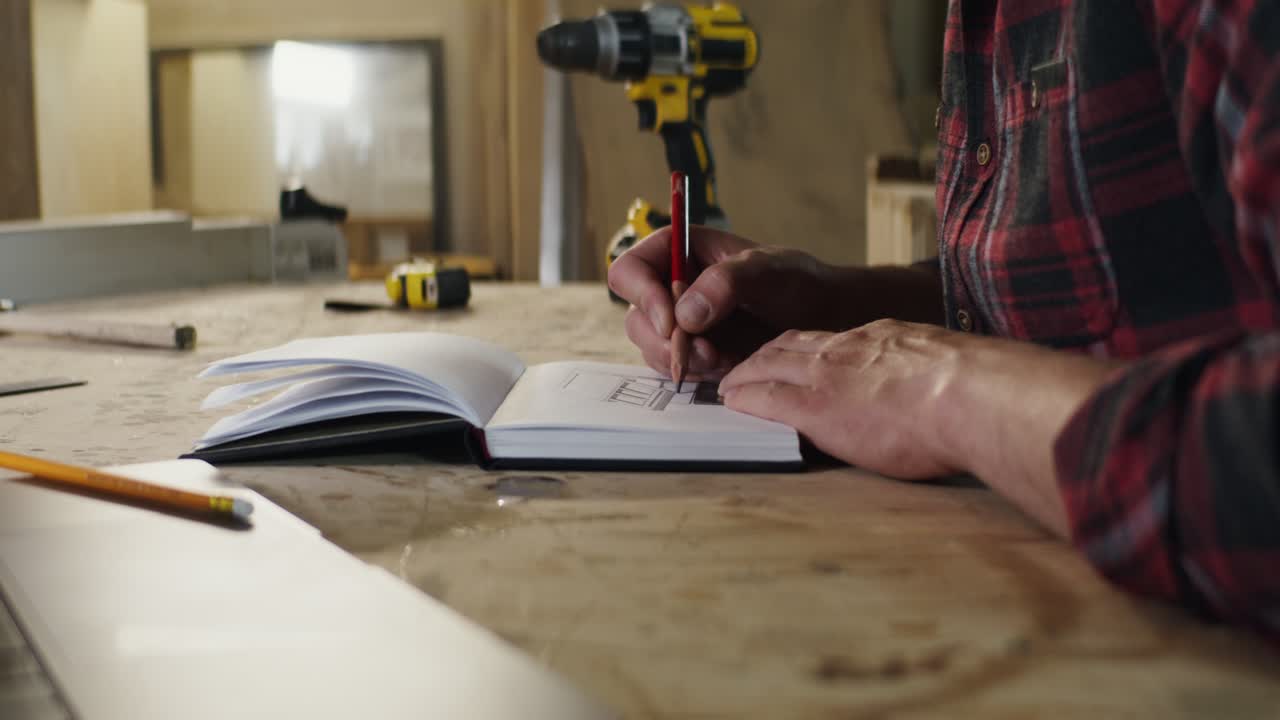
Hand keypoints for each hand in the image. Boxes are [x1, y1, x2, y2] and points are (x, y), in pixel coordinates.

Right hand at [608, 226, 842, 380]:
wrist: (821, 317)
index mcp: (679, 251)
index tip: (674, 323)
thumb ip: (726, 282)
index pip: (630, 270)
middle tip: (707, 353)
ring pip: (653, 348)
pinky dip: (698, 373)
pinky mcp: (692, 350)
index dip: (643, 296)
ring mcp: (680, 321)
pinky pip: (675, 368)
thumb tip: (684, 313)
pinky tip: (730, 366)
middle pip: (637, 317)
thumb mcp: (767, 271)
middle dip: (667, 341)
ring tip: (725, 359)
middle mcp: (671, 285)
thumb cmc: (796, 282)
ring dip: (685, 361)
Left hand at [718, 319, 1121, 535]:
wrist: (970, 395)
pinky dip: (740, 397)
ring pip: (766, 364)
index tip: (790, 360)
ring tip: (727, 387)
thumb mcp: (946, 369)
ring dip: (742, 375)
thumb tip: (938, 394)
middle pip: (787, 345)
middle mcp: (845, 350)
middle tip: (741, 369)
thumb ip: (927, 375)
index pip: (827, 341)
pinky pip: (762, 397)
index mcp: (879, 341)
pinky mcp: (812, 407)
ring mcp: (825, 376)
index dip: (801, 350)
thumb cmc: (975, 393)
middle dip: (761, 357)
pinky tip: (728, 403)